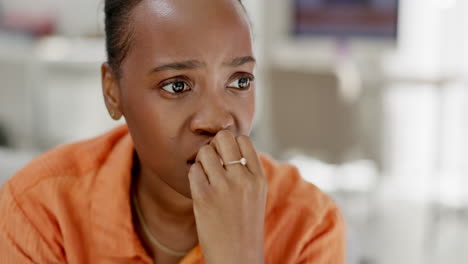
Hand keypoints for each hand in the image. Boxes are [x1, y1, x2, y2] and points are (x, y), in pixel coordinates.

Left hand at [188, 130, 266, 263]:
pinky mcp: (203, 197)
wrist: (237, 257)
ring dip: (202, 160)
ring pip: (204, 152)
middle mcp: (243, 179)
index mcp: (258, 178)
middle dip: (215, 145)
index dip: (231, 143)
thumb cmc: (244, 226)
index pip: (243, 139)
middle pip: (223, 138)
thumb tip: (226, 146)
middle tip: (213, 160)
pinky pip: (193, 170)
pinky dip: (194, 175)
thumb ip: (246, 171)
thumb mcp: (256, 195)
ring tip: (206, 175)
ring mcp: (223, 187)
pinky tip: (200, 187)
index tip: (227, 156)